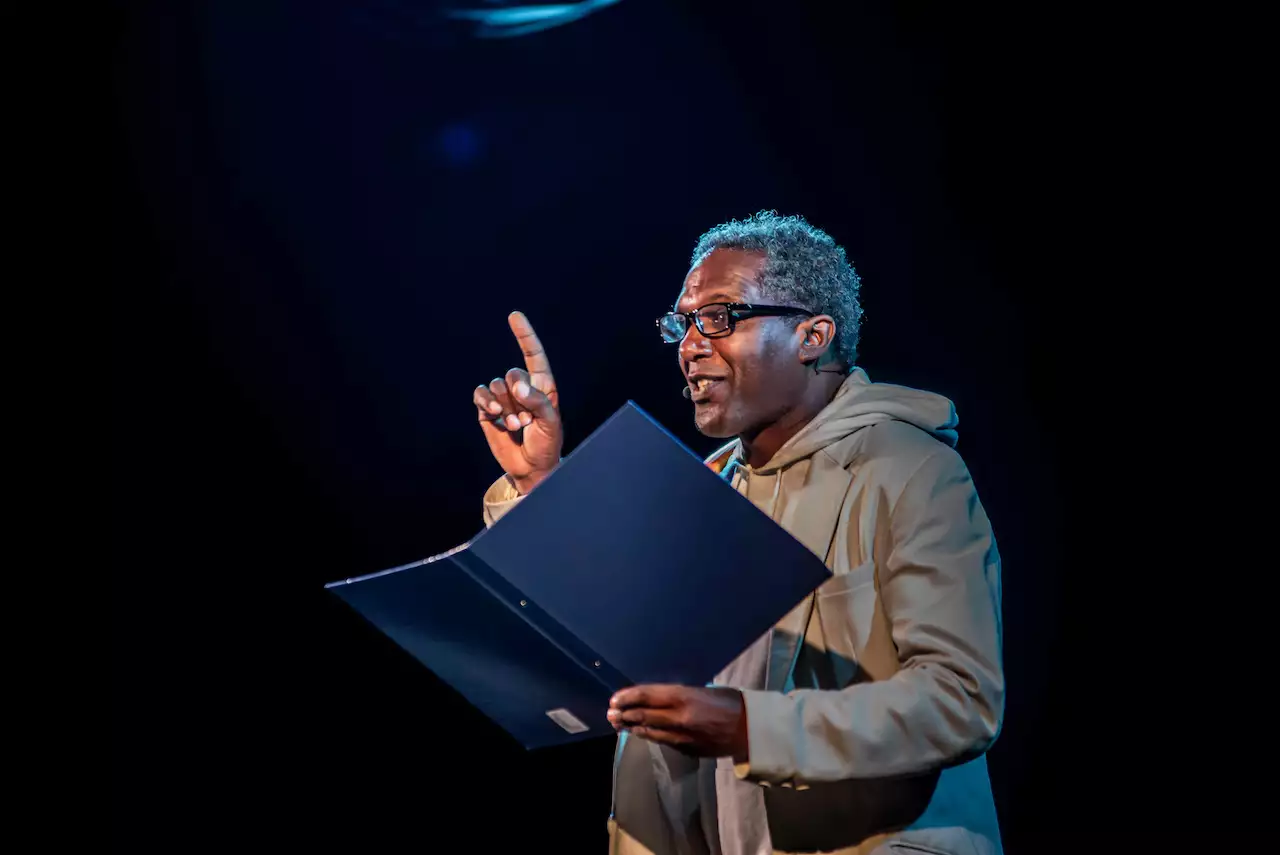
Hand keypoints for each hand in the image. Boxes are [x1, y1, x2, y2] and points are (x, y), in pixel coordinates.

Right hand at [473, 312, 562, 493]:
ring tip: (516, 426)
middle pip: (511, 374)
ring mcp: (504, 398)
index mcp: (542, 385)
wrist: (530, 467)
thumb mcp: (550, 422)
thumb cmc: (547, 443)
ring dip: (504, 407)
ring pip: (495, 386)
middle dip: (517, 398)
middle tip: (526, 420)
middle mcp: (522, 388)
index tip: (514, 316)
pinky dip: (486, 402)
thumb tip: (517, 385)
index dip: (524, 335)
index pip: (533, 355)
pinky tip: (494, 415)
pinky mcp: (488, 410)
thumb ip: (536, 400)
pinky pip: (481, 395)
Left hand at [608, 684, 748, 760]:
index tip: (614, 699)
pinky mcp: (686, 750)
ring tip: (620, 724)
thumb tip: (659, 698)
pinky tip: (642, 732)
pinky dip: (650, 735)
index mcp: (684, 697)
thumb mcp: (703, 691)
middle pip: (643, 715)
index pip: (647, 696)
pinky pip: (663, 741)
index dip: (627, 697)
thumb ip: (680, 695)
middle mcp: (679, 717)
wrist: (750, 730)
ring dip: (633, 727)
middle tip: (611, 714)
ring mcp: (681, 737)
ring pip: (650, 732)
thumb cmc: (730, 702)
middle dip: (624, 714)